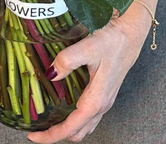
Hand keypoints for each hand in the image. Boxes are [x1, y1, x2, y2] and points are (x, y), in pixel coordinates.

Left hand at [27, 12, 150, 142]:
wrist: (132, 32)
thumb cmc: (113, 40)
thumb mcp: (88, 47)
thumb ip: (67, 60)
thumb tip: (50, 74)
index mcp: (96, 100)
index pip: (70, 128)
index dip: (50, 136)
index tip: (33, 136)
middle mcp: (102, 105)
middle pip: (77, 132)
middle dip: (56, 134)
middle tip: (37, 128)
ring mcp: (105, 99)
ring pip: (84, 126)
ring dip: (66, 127)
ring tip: (48, 119)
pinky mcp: (105, 91)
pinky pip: (89, 115)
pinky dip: (75, 118)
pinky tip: (66, 105)